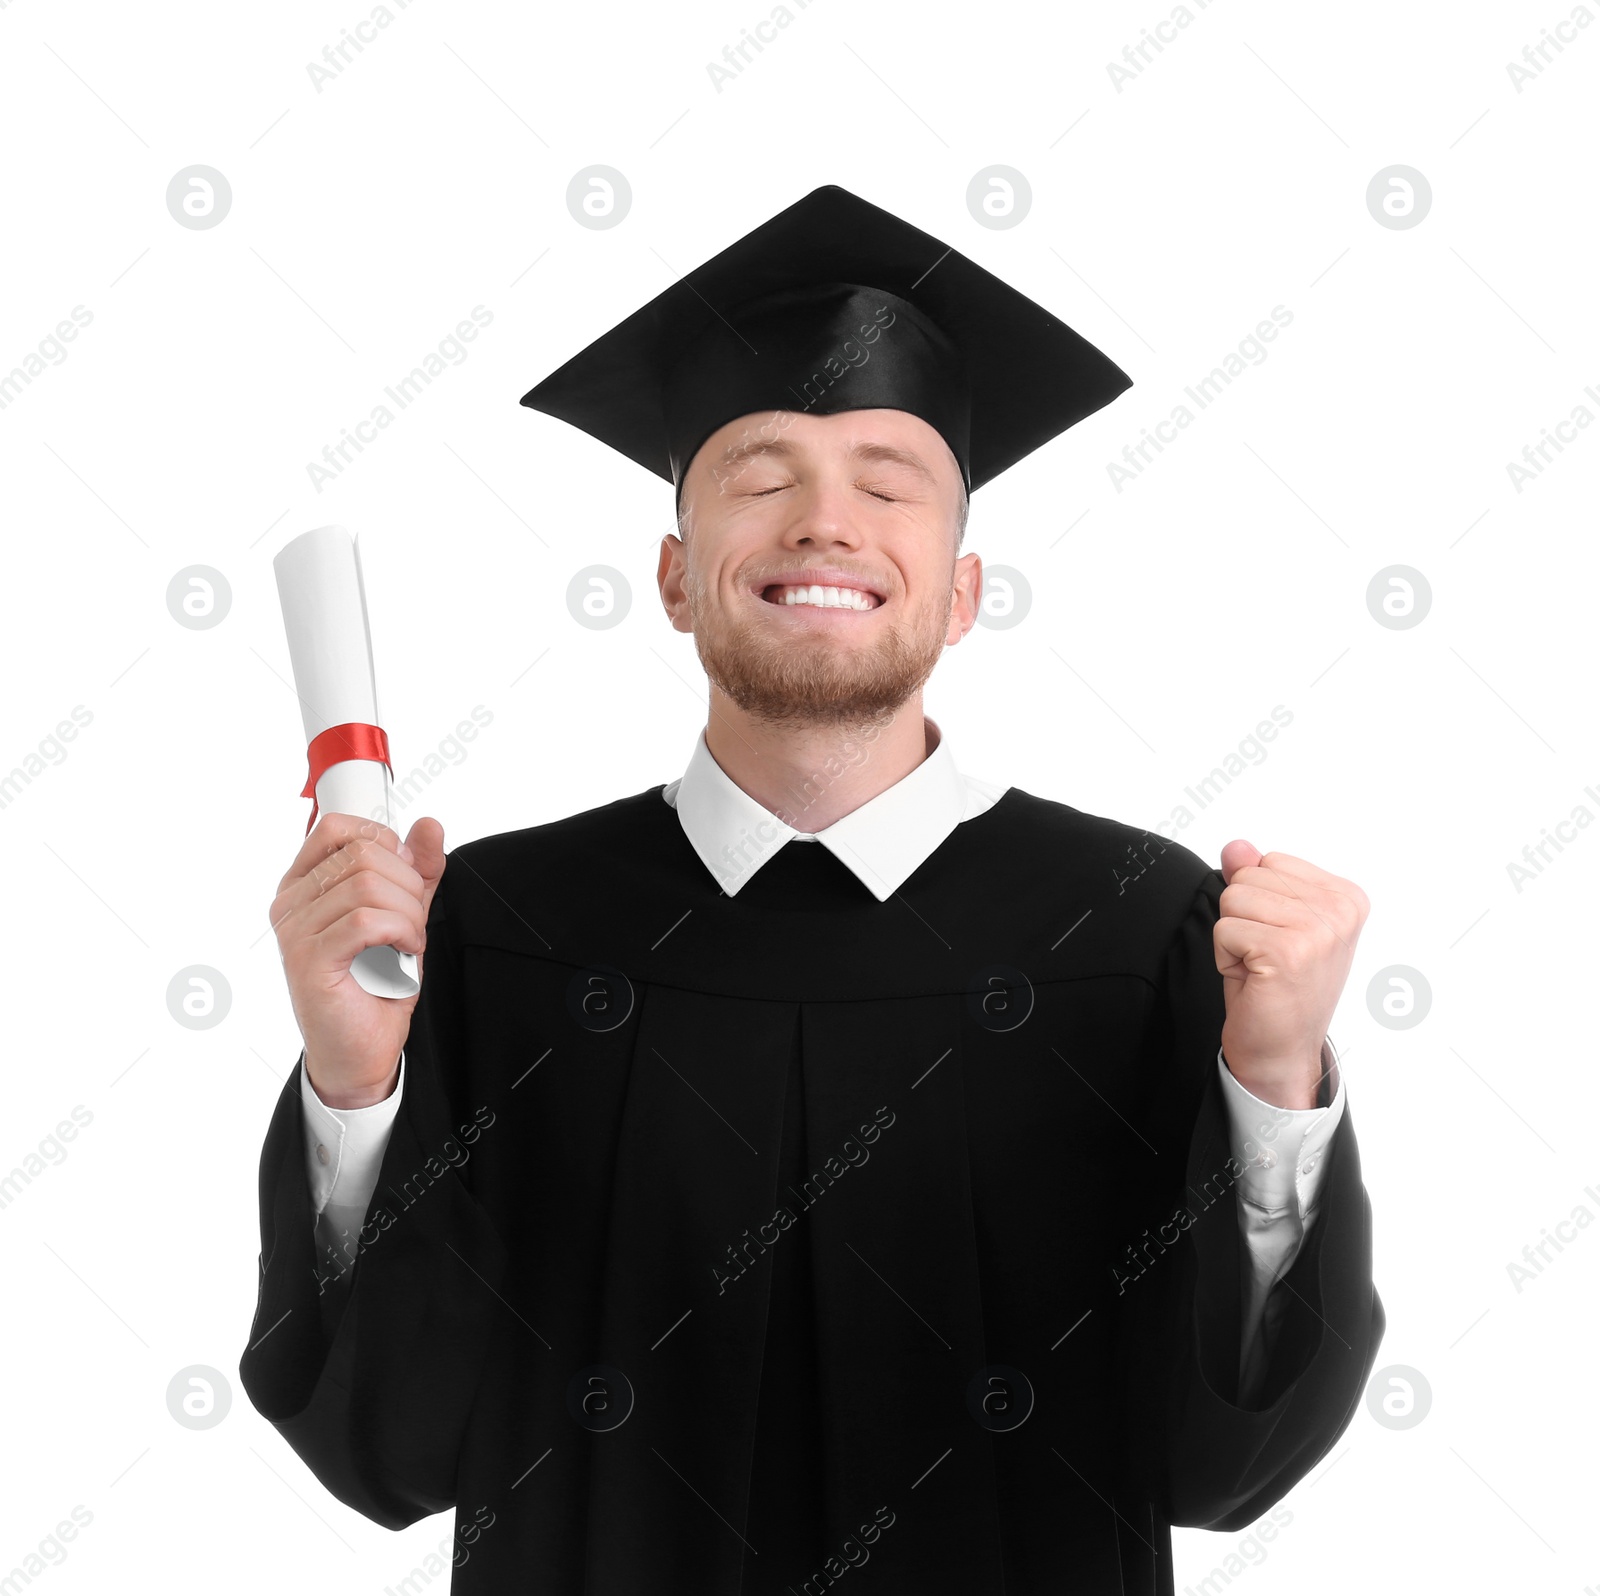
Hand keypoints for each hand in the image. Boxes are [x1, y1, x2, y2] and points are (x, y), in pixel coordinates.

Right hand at [268, 812, 446, 1107]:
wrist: (360, 1050)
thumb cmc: (375, 983)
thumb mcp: (405, 915)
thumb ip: (418, 871)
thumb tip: (429, 826)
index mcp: (304, 884)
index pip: (338, 827)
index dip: (384, 842)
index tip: (405, 876)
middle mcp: (291, 901)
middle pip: (363, 854)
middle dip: (407, 885)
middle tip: (412, 921)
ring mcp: (295, 930)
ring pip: (368, 886)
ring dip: (408, 914)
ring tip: (407, 942)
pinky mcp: (309, 959)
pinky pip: (367, 921)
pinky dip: (400, 933)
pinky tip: (403, 954)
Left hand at [1215, 840, 1368, 1109]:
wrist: (1281, 1050)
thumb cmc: (1277, 987)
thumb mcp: (1268, 921)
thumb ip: (1255, 878)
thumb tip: (1237, 846)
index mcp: (1345, 896)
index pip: (1269, 861)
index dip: (1258, 901)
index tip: (1279, 939)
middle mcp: (1340, 910)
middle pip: (1248, 877)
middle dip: (1242, 918)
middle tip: (1266, 958)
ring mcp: (1318, 930)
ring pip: (1233, 898)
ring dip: (1233, 938)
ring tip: (1260, 968)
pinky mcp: (1288, 951)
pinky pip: (1225, 928)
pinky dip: (1226, 957)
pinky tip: (1254, 980)